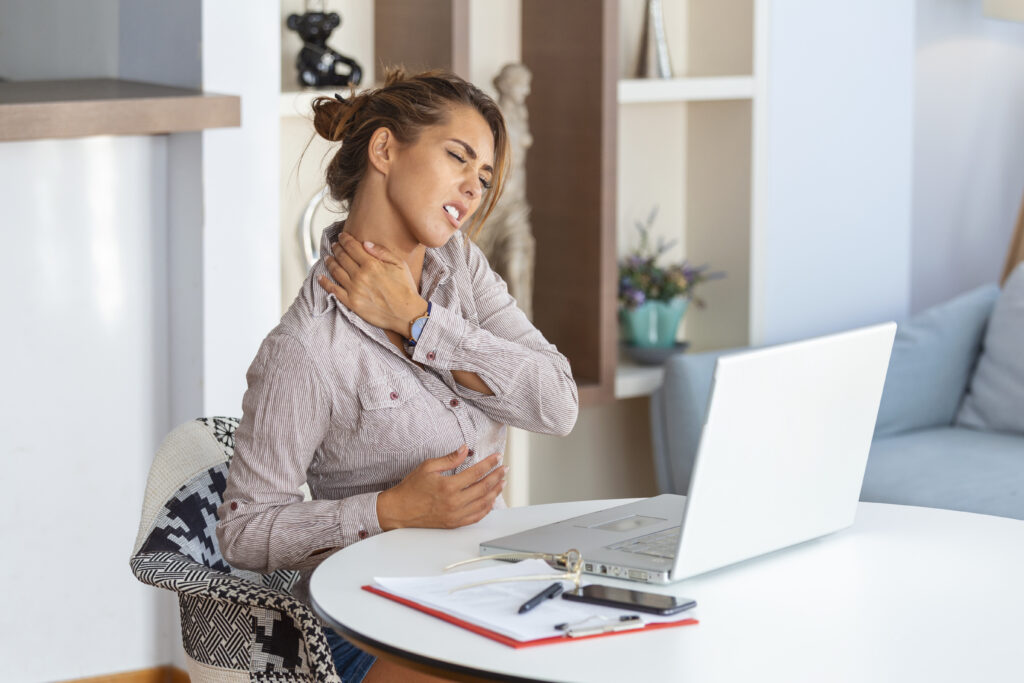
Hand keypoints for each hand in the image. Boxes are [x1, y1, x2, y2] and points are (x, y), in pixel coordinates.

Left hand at [318, 232, 426, 335]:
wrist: (406, 313)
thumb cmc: (405, 288)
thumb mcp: (399, 264)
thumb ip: (382, 252)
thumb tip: (365, 243)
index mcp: (371, 264)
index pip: (352, 247)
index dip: (345, 239)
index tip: (341, 236)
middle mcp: (360, 276)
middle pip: (342, 257)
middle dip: (337, 249)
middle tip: (334, 245)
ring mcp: (354, 290)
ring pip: (336, 271)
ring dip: (330, 262)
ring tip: (327, 257)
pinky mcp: (351, 303)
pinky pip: (334, 290)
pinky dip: (325, 283)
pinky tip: (320, 277)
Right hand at [376, 445, 507, 530]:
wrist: (399, 510)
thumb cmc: (411, 488)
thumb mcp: (428, 467)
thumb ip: (449, 458)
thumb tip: (465, 449)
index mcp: (448, 486)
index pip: (476, 472)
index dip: (490, 463)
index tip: (497, 457)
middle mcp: (454, 502)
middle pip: (484, 487)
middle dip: (497, 476)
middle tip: (504, 468)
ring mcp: (455, 514)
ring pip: (483, 503)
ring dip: (495, 492)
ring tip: (502, 482)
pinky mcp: (454, 523)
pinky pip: (476, 517)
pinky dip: (487, 509)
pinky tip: (491, 501)